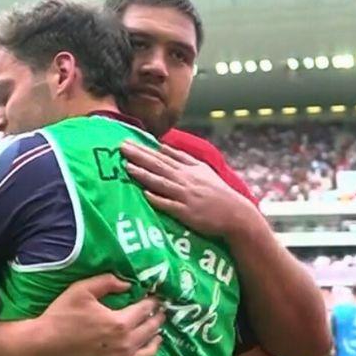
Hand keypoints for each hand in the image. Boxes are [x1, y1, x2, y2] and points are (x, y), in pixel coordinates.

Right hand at [34, 274, 164, 355]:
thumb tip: (128, 284)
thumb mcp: (82, 290)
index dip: (153, 303)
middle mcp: (126, 345)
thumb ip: (107, 282)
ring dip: (156, 344)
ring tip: (158, 337)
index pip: (146, 310)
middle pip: (151, 331)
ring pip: (149, 355)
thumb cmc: (60, 317)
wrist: (42, 348)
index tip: (156, 299)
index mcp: (120, 322)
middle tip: (161, 315)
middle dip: (158, 320)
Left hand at [120, 141, 257, 237]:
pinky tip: (145, 194)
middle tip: (121, 148)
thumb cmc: (216, 191)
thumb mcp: (202, 169)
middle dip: (139, 157)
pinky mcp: (187, 213)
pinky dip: (158, 199)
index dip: (143, 149)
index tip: (127, 142)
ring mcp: (185, 196)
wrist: (235, 213)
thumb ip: (181, 157)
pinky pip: (169, 205)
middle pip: (158, 166)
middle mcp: (185, 180)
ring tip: (128, 167)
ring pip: (161, 183)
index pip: (161, 157)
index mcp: (187, 169)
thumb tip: (162, 146)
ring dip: (144, 175)